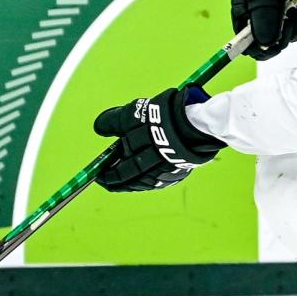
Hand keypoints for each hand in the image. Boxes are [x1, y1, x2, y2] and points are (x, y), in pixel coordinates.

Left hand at [93, 87, 224, 191]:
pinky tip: (149, 173)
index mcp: (138, 158)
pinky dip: (152, 177)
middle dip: (119, 181)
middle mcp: (152, 170)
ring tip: (128, 176)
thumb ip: (112, 122)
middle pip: (132, 180)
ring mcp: (168, 172)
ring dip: (135, 180)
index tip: (99, 175)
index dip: (107, 175)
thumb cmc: (162, 116)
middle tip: (111, 180)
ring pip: (147, 181)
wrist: (197, 122)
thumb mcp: (131, 114)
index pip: (118, 173)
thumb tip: (98, 128)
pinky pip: (162, 178)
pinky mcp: (181, 170)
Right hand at [230, 0, 296, 60]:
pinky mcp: (286, 11)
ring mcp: (272, 15)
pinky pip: (295, 26)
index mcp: (243, 15)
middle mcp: (255, 18)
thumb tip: (265, 43)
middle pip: (268, 44)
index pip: (245, 45)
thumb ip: (263, 17)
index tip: (276, 43)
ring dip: (294, 24)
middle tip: (289, 17)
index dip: (261, 49)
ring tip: (296, 5)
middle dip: (283, 34)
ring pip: (284, 36)